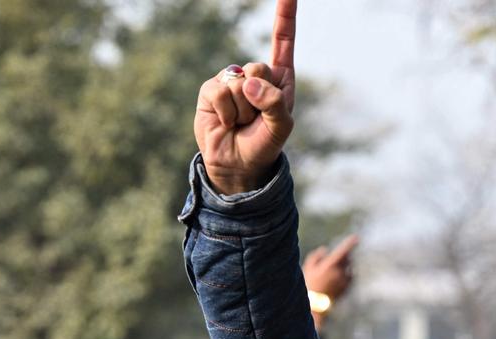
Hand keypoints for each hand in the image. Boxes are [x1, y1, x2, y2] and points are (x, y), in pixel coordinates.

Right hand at [194, 0, 295, 194]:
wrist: (237, 165)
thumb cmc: (264, 144)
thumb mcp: (281, 127)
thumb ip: (273, 102)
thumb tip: (247, 82)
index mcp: (279, 77)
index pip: (283, 40)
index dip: (285, 16)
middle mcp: (255, 74)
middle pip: (259, 66)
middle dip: (259, 97)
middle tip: (256, 118)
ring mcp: (231, 80)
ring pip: (238, 82)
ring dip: (242, 110)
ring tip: (241, 123)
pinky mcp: (210, 91)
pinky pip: (219, 91)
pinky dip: (225, 111)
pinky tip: (226, 123)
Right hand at [302, 234, 358, 301]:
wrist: (315, 305)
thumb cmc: (310, 284)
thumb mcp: (308, 268)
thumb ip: (316, 256)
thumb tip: (324, 250)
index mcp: (330, 265)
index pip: (343, 251)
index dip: (350, 243)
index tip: (356, 237)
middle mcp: (340, 272)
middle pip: (347, 259)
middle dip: (344, 256)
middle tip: (336, 259)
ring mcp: (345, 280)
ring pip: (350, 268)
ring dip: (345, 266)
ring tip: (334, 271)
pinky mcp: (347, 288)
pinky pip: (350, 277)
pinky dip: (346, 275)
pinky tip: (337, 279)